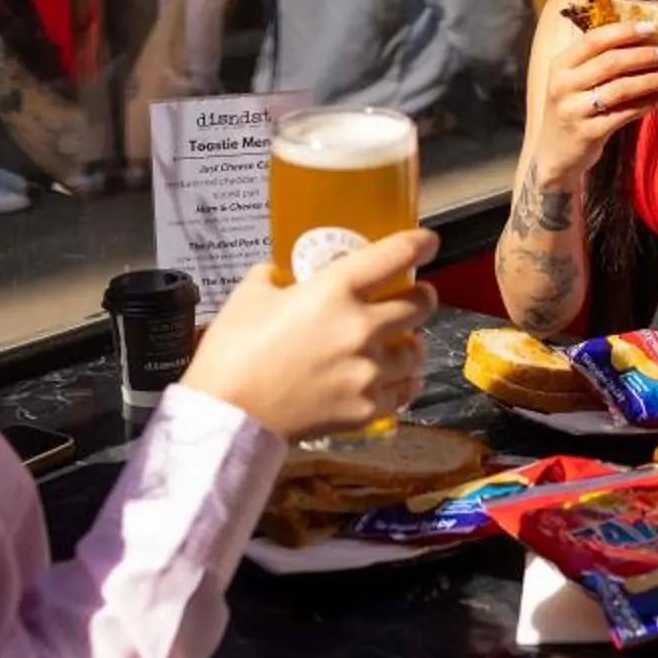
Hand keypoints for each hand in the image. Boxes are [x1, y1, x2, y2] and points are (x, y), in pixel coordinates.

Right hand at [182, 229, 438, 442]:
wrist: (230, 415)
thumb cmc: (233, 351)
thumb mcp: (248, 295)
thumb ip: (273, 277)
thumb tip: (281, 276)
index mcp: (335, 290)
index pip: (394, 256)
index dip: (418, 244)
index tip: (427, 242)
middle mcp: (362, 327)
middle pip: (419, 305)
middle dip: (423, 297)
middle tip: (417, 297)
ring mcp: (368, 371)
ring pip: (416, 351)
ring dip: (413, 342)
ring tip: (405, 343)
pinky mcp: (366, 409)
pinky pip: (403, 391)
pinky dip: (404, 382)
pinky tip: (399, 378)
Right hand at [538, 18, 657, 184]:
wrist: (556, 154)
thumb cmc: (574, 110)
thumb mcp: (576, 82)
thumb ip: (600, 61)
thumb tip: (645, 40)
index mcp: (560, 65)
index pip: (594, 40)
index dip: (624, 31)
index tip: (652, 27)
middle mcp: (563, 85)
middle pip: (610, 62)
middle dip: (645, 55)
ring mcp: (574, 110)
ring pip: (621, 88)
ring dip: (652, 79)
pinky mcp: (588, 133)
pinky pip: (626, 113)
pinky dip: (650, 103)